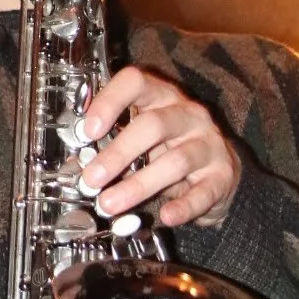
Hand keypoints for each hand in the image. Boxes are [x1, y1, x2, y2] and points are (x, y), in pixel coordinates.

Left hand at [77, 65, 238, 230]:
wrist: (219, 170)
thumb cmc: (170, 148)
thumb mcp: (142, 136)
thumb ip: (114, 141)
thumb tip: (76, 162)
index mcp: (162, 97)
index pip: (137, 82)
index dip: (109, 101)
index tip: (87, 130)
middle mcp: (188, 115)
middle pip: (154, 125)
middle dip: (118, 153)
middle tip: (91, 178)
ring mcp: (208, 144)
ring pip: (175, 160)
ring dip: (139, 185)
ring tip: (111, 203)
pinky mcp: (222, 175)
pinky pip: (203, 191)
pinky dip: (184, 206)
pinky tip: (166, 216)